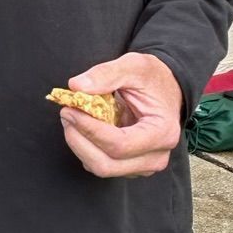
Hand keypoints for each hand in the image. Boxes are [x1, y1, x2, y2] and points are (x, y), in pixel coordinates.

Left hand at [58, 52, 183, 178]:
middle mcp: (155, 156)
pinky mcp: (130, 166)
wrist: (166, 88)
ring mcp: (143, 165)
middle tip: (66, 114)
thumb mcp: (134, 65)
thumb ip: (106, 74)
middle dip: (79, 141)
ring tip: (72, 117)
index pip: (119, 144)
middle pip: (106, 164)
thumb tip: (76, 86)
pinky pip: (100, 164)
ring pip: (101, 167)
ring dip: (79, 144)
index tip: (69, 110)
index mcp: (162, 133)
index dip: (89, 129)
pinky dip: (85, 147)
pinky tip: (83, 126)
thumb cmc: (152, 78)